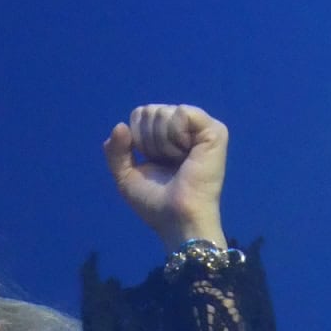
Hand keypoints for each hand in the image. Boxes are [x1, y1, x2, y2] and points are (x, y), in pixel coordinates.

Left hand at [103, 104, 228, 248]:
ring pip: (163, 112)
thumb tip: (120, 126)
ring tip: (179, 162)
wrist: (177, 219)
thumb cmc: (156, 203)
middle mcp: (184, 127)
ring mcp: (201, 127)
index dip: (138, 139)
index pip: (140, 114)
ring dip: (162, 144)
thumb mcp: (126, 177)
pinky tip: (187, 154)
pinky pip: (181, 113)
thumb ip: (116, 152)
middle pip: (149, 111)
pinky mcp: (214, 130)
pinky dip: (175, 136)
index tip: (152, 162)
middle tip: (167, 164)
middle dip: (149, 142)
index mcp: (167, 135)